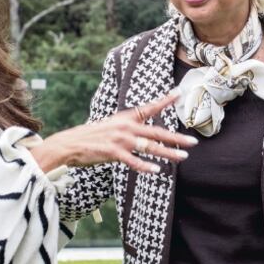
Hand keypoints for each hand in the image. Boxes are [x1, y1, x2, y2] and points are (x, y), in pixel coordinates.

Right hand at [29, 91, 196, 173]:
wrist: (70, 144)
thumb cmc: (93, 137)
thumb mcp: (112, 125)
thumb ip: (130, 126)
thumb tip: (146, 131)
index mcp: (126, 117)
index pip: (149, 107)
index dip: (165, 100)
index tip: (179, 93)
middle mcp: (126, 126)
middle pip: (157, 132)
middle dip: (176, 138)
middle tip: (193, 142)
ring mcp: (120, 140)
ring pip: (150, 147)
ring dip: (167, 153)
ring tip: (182, 157)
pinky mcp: (113, 152)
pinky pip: (133, 160)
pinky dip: (145, 166)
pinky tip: (157, 170)